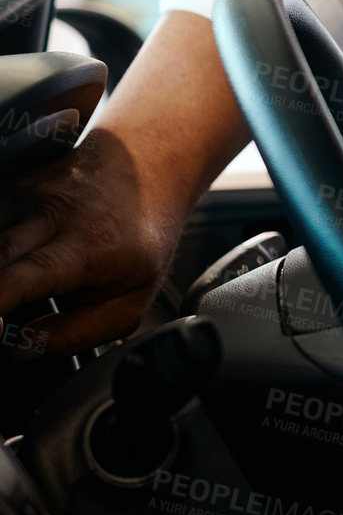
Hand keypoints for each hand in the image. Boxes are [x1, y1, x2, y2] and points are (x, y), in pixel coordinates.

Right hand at [0, 127, 184, 356]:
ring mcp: (27, 193)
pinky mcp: (14, 184)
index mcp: (83, 247)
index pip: (16, 278)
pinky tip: (10, 264)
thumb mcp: (134, 294)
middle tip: (0, 322)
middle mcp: (49, 214)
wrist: (155, 165)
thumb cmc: (145, 234)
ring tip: (13, 291)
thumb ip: (79, 331)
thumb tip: (22, 349)